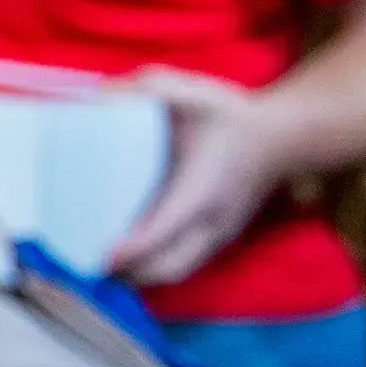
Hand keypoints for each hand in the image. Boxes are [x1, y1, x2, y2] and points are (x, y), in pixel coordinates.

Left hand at [110, 68, 287, 286]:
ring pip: (174, 272)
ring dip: (137, 278)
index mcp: (202, 190)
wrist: (282, 139)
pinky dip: (152, 271)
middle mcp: (211, 221)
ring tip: (94, 271)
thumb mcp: (194, 93)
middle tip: (82, 267)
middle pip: (167, 266)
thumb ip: (152, 88)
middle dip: (126, 274)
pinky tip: (121, 264)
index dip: (136, 248)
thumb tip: (102, 93)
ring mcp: (216, 234)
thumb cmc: (233, 117)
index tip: (105, 259)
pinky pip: (182, 265)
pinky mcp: (216, 238)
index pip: (166, 229)